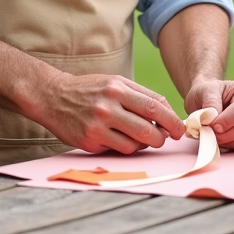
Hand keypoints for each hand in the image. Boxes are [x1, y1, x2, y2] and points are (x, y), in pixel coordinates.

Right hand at [34, 73, 186, 153]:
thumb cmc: (89, 89)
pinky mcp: (89, 140)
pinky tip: (122, 139)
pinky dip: (126, 148)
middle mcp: (108, 105)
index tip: (179, 129)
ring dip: (144, 144)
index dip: (172, 121)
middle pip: (148, 129)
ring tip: (141, 138)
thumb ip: (140, 95)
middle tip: (164, 138)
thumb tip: (167, 112)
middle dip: (162, 138)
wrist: (54, 96)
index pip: (154, 107)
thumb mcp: (115, 82)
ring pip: (135, 144)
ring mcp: (98, 124)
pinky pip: (119, 150)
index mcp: (118, 88)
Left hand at [184, 79, 233, 149]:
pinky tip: (222, 140)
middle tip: (212, 134)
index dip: (228, 120)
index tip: (213, 126)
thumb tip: (213, 118)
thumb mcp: (205, 91)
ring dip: (230, 140)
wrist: (208, 100)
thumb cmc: (208, 93)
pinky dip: (233, 145)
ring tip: (215, 137)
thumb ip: (210, 102)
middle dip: (229, 133)